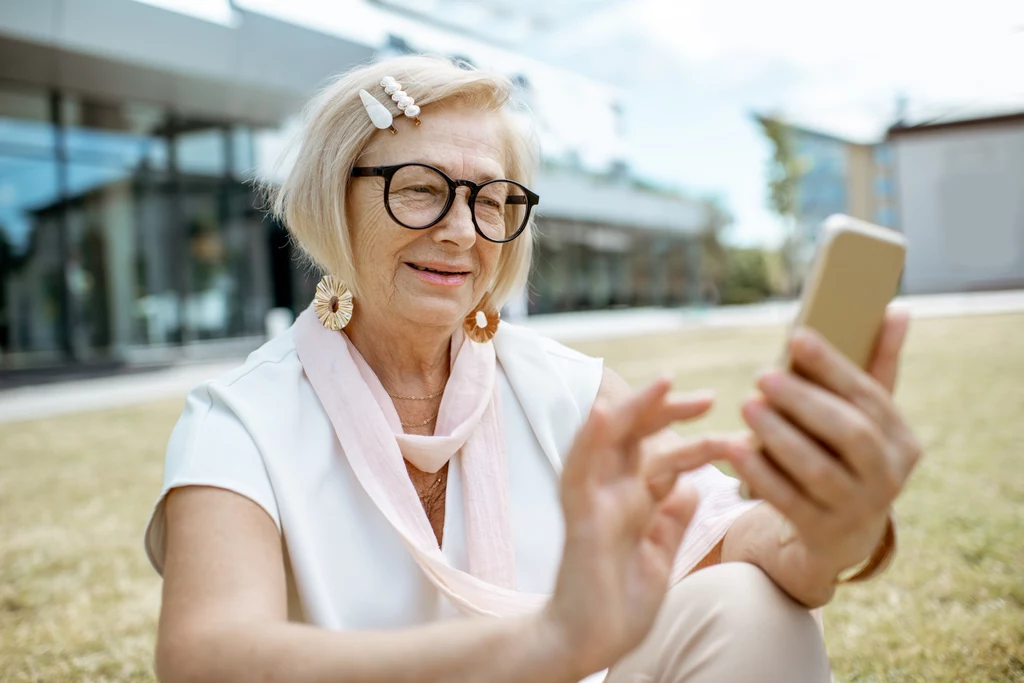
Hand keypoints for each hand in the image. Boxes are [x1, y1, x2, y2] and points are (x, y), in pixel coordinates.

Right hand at [543, 377, 733, 677]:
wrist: (590, 643)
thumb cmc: (620, 602)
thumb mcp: (660, 555)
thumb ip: (672, 519)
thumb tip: (691, 486)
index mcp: (634, 501)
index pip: (663, 455)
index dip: (693, 437)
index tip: (730, 429)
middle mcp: (613, 493)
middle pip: (637, 436)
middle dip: (668, 411)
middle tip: (706, 397)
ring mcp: (594, 501)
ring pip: (610, 441)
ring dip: (633, 410)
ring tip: (662, 383)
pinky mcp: (580, 518)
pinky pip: (580, 471)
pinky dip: (589, 440)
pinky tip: (602, 415)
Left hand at [729, 307, 922, 578]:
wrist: (844, 537)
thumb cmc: (849, 457)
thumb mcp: (867, 419)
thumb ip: (878, 366)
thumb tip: (896, 309)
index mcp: (902, 440)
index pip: (870, 396)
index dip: (833, 366)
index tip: (797, 337)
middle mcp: (888, 475)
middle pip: (850, 433)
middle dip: (805, 401)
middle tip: (762, 375)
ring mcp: (857, 508)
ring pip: (818, 469)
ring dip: (779, 435)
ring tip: (746, 406)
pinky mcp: (822, 532)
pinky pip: (788, 500)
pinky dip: (760, 473)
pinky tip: (733, 448)